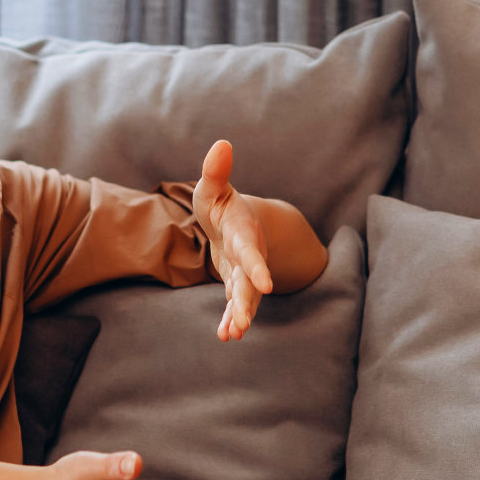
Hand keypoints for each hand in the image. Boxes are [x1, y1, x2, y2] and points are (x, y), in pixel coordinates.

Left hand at [193, 140, 274, 340]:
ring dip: (240, 315)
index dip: (258, 268)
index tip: (266, 286)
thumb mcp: (213, 188)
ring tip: (233, 335)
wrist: (235, 222)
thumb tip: (221, 144)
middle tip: (242, 324)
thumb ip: (215, 171)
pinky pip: (237, 304)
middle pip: (250, 283)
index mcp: (244, 232)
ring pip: (245, 297)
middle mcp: (249, 256)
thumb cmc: (222, 203)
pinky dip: (232, 318)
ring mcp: (245, 273)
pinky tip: (226, 335)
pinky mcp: (238, 285)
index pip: (250, 252)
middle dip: (247, 303)